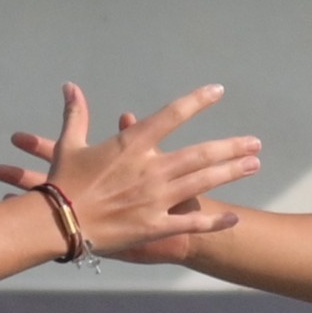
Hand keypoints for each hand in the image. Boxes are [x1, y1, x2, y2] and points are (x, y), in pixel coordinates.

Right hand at [8, 83, 258, 261]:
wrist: (56, 222)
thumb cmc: (62, 181)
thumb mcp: (69, 145)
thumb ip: (76, 114)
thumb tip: (70, 86)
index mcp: (132, 145)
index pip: (172, 115)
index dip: (197, 101)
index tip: (218, 92)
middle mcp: (150, 169)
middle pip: (200, 153)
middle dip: (231, 147)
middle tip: (255, 143)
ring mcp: (155, 199)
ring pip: (203, 182)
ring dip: (231, 173)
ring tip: (253, 165)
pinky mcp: (154, 226)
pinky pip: (191, 223)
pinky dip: (214, 221)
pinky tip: (234, 218)